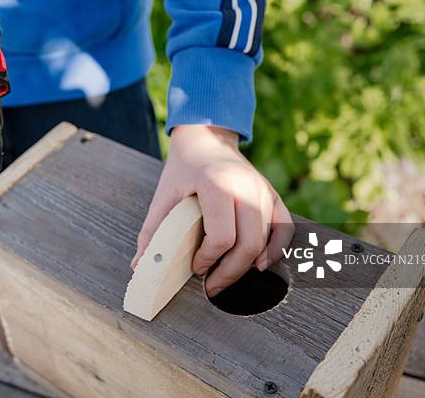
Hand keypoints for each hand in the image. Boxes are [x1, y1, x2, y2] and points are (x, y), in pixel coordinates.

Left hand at [132, 125, 293, 296]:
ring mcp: (261, 189)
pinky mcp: (271, 194)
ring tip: (226, 276)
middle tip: (212, 285)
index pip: (221, 236)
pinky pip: (284, 228)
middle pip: (248, 244)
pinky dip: (276, 249)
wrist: (206, 139)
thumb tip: (140, 265)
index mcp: (215, 183)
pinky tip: (261, 264)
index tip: (195, 267)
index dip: (207, 259)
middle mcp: (244, 185)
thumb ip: (153, 230)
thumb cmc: (183, 169)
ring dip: (247, 266)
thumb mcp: (163, 195)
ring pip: (265, 240)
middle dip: (230, 272)